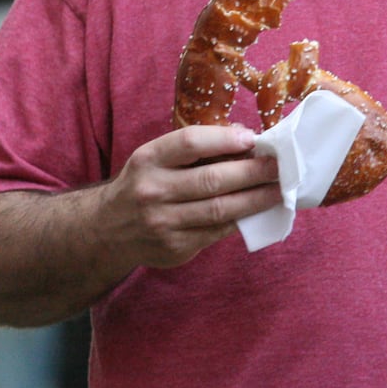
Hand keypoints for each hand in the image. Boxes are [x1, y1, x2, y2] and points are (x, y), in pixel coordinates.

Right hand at [0, 123, 281, 325]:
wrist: (105, 231)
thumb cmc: (142, 184)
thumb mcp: (155, 158)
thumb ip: (192, 150)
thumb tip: (246, 140)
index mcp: (147, 160)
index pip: (190, 144)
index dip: (224, 139)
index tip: (253, 138)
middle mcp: (152, 191)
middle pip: (212, 180)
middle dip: (253, 172)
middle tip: (281, 166)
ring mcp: (163, 224)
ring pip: (220, 210)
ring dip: (256, 200)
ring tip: (280, 189)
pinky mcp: (174, 249)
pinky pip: (215, 233)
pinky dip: (240, 220)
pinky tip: (258, 210)